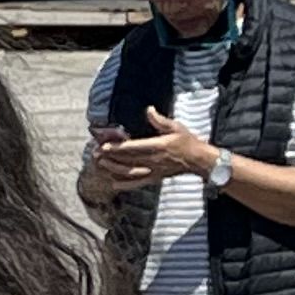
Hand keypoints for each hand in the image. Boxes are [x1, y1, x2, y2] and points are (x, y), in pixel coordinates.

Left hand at [86, 110, 216, 192]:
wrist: (200, 161)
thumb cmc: (188, 142)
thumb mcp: (176, 127)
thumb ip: (160, 120)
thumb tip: (149, 110)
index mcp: (158, 146)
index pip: (133, 147)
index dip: (117, 147)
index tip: (103, 146)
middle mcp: (154, 160)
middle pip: (128, 159)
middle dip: (111, 157)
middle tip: (94, 153)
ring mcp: (155, 170)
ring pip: (131, 171)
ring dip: (115, 168)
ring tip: (101, 164)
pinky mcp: (156, 178)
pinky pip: (139, 183)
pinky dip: (127, 184)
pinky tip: (115, 184)